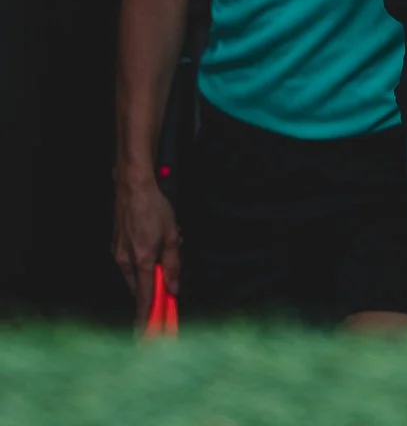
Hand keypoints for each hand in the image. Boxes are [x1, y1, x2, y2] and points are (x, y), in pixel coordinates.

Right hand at [112, 171, 180, 322]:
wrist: (133, 187)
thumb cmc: (154, 208)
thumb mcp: (172, 235)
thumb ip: (173, 265)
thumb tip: (173, 288)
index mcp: (142, 261)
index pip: (144, 299)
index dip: (147, 319)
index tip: (147, 337)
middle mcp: (126, 261)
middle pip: (139, 289)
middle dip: (152, 291)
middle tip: (166, 287)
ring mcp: (118, 254)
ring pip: (134, 275)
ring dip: (148, 273)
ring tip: (163, 251)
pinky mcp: (115, 246)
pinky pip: (129, 263)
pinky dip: (140, 262)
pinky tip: (151, 244)